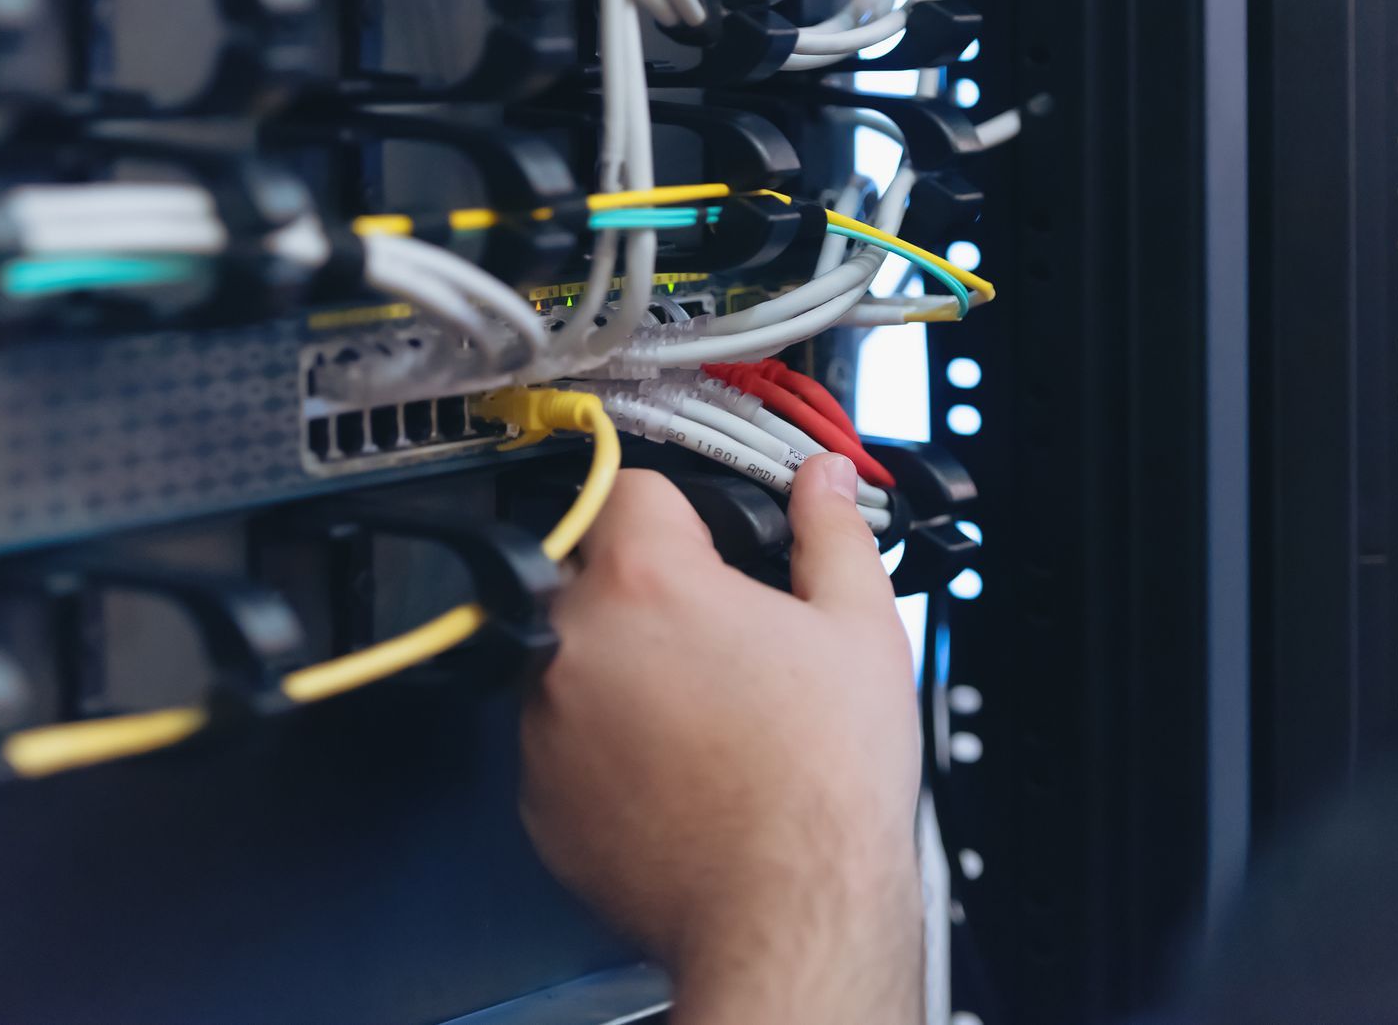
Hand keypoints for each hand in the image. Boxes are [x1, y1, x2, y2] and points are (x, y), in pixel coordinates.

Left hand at [519, 454, 922, 1024]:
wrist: (787, 913)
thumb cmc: (822, 784)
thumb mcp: (859, 630)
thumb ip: (832, 534)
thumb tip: (823, 484)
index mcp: (646, 582)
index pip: (632, 488)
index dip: (683, 509)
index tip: (709, 541)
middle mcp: (573, 644)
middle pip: (598, 575)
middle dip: (653, 594)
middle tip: (723, 641)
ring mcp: (545, 726)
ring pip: (574, 660)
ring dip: (623, 671)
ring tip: (706, 717)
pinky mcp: (538, 799)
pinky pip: (564, 743)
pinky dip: (606, 748)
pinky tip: (676, 770)